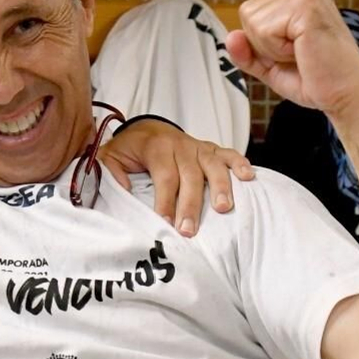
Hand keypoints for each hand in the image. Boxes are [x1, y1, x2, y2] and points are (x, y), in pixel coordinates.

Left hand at [99, 121, 254, 236]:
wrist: (147, 128)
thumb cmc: (129, 150)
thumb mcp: (110, 157)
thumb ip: (110, 172)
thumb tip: (124, 190)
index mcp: (156, 147)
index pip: (164, 175)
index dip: (166, 200)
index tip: (166, 222)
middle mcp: (180, 145)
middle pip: (190, 175)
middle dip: (190, 204)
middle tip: (189, 230)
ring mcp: (198, 146)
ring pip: (212, 165)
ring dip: (220, 187)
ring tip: (223, 209)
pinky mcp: (211, 149)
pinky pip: (229, 153)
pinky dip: (240, 163)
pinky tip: (248, 178)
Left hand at [225, 0, 358, 116]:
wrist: (345, 95)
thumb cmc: (318, 79)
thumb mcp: (271, 65)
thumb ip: (247, 51)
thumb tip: (231, 36)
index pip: (250, 13)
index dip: (263, 43)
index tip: (294, 52)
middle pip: (248, 15)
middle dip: (266, 45)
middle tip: (300, 55)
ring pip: (253, 23)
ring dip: (273, 49)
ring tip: (303, 53)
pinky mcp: (306, 5)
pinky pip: (264, 31)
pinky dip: (278, 50)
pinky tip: (304, 51)